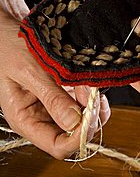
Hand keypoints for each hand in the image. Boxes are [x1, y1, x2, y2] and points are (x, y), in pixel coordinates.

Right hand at [0, 8, 109, 158]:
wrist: (7, 30)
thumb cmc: (8, 47)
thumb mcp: (29, 72)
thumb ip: (52, 98)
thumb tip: (74, 123)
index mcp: (26, 120)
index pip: (57, 146)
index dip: (77, 139)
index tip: (89, 118)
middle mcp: (42, 119)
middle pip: (74, 136)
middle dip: (88, 119)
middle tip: (93, 97)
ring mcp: (55, 108)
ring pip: (84, 122)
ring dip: (93, 107)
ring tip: (89, 86)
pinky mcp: (65, 96)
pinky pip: (86, 106)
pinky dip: (94, 98)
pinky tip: (91, 85)